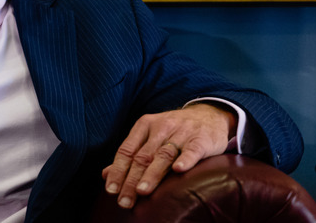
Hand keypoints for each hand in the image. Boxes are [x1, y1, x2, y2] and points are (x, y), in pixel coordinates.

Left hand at [101, 102, 236, 208]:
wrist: (209, 115)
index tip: (111, 190)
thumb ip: (130, 155)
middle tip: (124, 200)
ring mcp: (182, 132)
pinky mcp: (201, 139)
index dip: (117, 171)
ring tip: (142, 191)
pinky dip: (185, 160)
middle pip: (143, 156)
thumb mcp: (150, 136)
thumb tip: (106, 175)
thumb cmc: (174, 131)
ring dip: (152, 174)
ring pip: (164, 155)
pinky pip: (192, 150)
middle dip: (131, 180)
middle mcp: (161, 127)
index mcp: (145, 125)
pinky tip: (178, 170)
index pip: (126, 150)